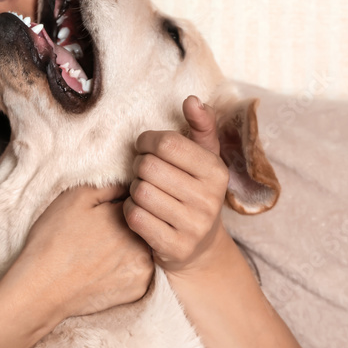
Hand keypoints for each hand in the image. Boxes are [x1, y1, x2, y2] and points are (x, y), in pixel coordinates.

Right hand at [2, 184, 154, 324]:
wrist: (42, 288)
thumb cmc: (54, 239)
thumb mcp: (76, 198)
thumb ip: (110, 187)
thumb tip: (131, 186)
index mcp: (130, 216)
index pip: (136, 203)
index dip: (116, 206)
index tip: (99, 216)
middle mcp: (143, 241)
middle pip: (142, 226)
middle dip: (126, 226)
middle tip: (98, 236)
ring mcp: (144, 267)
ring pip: (142, 249)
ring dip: (129, 248)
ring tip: (99, 254)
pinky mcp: (139, 289)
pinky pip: (139, 272)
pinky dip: (126, 270)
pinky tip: (104, 271)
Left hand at [123, 96, 229, 274]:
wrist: (200, 247)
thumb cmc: (196, 191)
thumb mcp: (204, 158)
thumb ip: (200, 126)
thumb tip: (192, 100)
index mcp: (216, 171)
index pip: (167, 143)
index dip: (147, 141)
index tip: (145, 147)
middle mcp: (209, 199)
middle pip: (149, 167)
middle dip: (139, 166)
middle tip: (144, 172)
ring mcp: (194, 226)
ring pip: (140, 192)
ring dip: (135, 189)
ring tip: (146, 191)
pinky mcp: (175, 248)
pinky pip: (135, 217)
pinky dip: (130, 210)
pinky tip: (142, 211)